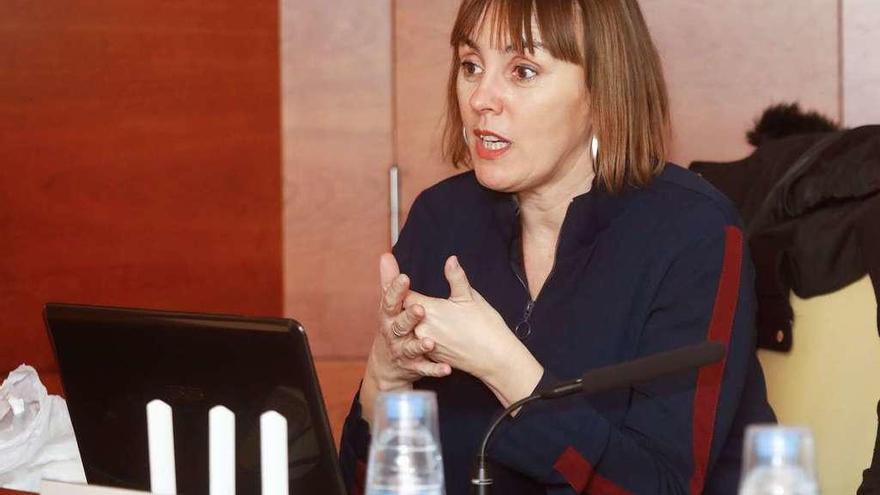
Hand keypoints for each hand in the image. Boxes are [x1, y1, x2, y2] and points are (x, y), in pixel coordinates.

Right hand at [360, 254, 451, 422]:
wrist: (386, 365)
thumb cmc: (391, 326)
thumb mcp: (389, 305)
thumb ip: (390, 282)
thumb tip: (386, 255)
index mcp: (389, 316)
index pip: (390, 301)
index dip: (396, 290)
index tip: (405, 277)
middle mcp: (393, 334)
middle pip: (399, 325)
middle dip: (409, 318)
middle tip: (420, 309)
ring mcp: (403, 352)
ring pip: (410, 349)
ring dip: (420, 345)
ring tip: (430, 342)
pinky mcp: (413, 367)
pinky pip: (425, 369)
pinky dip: (435, 369)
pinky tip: (447, 368)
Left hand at [405, 255, 525, 382]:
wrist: (494, 358)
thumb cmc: (485, 326)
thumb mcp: (470, 297)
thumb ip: (456, 277)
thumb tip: (451, 259)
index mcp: (429, 310)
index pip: (403, 294)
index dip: (397, 285)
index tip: (394, 278)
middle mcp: (422, 328)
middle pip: (401, 312)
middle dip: (398, 302)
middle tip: (391, 291)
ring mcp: (425, 344)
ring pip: (407, 329)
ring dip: (405, 320)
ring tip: (405, 313)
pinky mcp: (431, 357)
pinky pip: (416, 343)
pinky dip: (414, 335)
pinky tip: (418, 331)